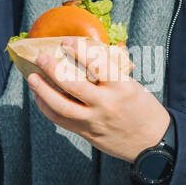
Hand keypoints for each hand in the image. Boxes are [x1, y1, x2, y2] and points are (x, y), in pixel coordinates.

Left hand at [26, 37, 170, 162]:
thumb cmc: (144, 109)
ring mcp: (95, 121)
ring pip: (62, 106)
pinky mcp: (88, 133)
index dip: (79, 50)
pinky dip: (47, 108)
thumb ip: (111, 73)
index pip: (97, 63)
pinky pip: (61, 121)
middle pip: (73, 85)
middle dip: (53, 69)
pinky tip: (40, 97)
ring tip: (32, 78)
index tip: (66, 41)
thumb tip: (89, 53)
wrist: (153, 142)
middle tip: (42, 58)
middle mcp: (107, 104)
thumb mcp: (133, 86)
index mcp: (122, 87)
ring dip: (43, 91)